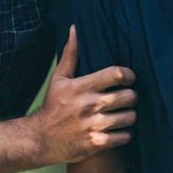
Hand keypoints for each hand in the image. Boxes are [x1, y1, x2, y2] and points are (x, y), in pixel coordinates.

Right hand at [30, 26, 137, 164]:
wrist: (39, 140)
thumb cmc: (53, 106)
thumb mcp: (59, 79)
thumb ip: (71, 54)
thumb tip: (75, 28)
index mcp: (82, 87)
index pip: (116, 74)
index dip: (128, 75)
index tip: (129, 78)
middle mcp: (89, 105)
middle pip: (128, 96)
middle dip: (132, 96)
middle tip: (129, 97)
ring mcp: (93, 125)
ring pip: (130, 117)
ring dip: (131, 115)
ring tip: (125, 114)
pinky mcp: (96, 143)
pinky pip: (124, 137)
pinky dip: (125, 134)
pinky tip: (119, 130)